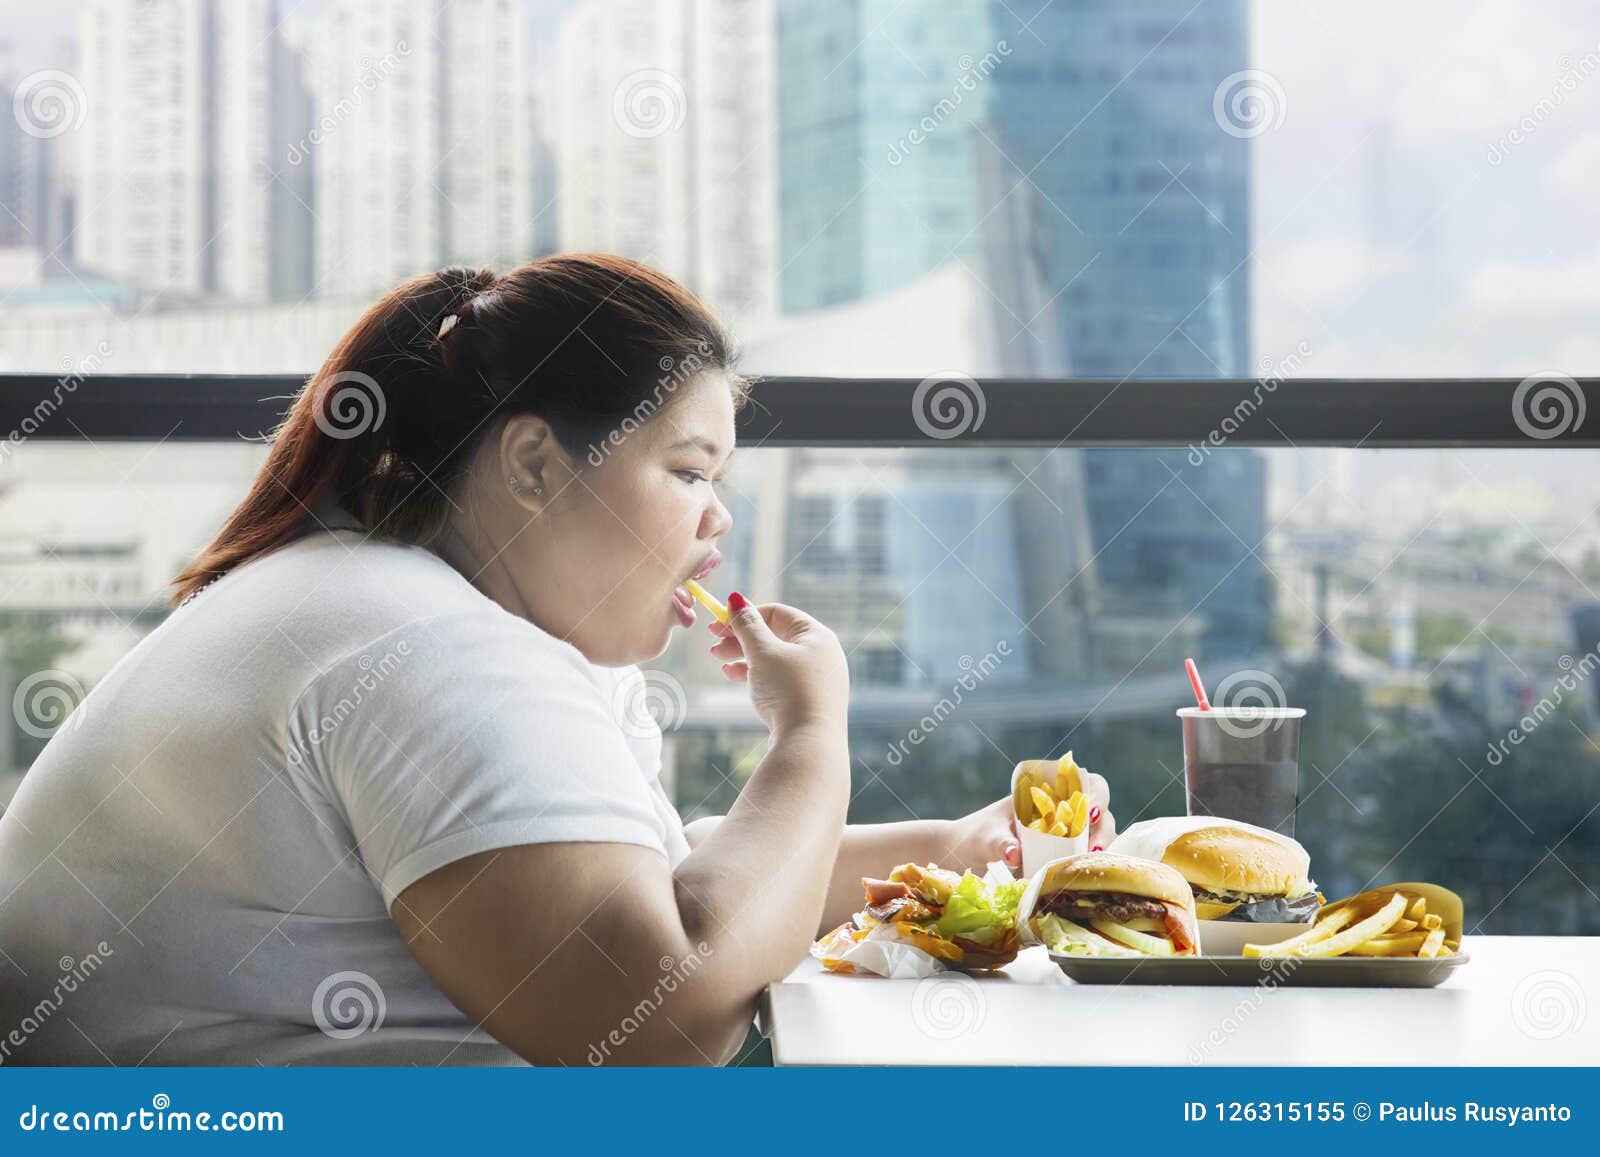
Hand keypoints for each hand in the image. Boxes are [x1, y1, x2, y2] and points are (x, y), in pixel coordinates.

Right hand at [707, 593, 848, 732]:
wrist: (808, 745)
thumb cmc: (789, 691)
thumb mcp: (763, 652)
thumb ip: (747, 624)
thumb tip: (736, 598)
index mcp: (817, 635)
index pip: (777, 613)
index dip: (745, 615)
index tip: (717, 624)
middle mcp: (822, 654)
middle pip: (775, 636)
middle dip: (741, 639)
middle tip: (713, 646)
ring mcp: (817, 680)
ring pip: (775, 659)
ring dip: (745, 658)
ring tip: (720, 664)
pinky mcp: (809, 701)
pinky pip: (780, 680)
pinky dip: (757, 676)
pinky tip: (734, 677)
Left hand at [948, 771, 1116, 873]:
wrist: (962, 855)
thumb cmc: (974, 837)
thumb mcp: (986, 838)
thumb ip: (998, 843)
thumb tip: (1013, 853)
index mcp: (1044, 793)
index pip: (1082, 781)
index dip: (1096, 792)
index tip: (1091, 810)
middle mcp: (1059, 810)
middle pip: (1097, 809)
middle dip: (1104, 825)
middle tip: (1095, 846)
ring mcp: (1064, 834)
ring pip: (1097, 833)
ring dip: (1103, 845)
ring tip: (1093, 860)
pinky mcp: (1062, 856)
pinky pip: (1086, 856)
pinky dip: (1093, 862)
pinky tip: (1090, 873)